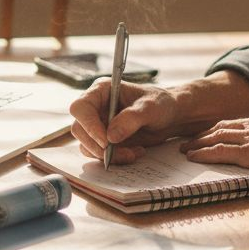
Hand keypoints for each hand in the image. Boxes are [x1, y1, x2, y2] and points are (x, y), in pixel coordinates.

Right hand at [69, 79, 185, 164]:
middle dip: (98, 146)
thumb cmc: (160, 104)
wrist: (169, 117)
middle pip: (79, 129)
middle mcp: (95, 107)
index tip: (106, 141)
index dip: (89, 125)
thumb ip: (131, 119)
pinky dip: (115, 159)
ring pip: (87, 145)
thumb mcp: (150, 108)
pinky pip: (98, 154)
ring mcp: (97, 124)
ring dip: (108, 155)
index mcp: (101, 91)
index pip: (80, 108)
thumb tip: (111, 136)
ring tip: (133, 153)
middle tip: (123, 153)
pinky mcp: (103, 140)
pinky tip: (134, 153)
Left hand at [179, 108, 248, 169]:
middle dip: (203, 133)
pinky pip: (221, 150)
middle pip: (223, 126)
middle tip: (186, 140)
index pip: (239, 121)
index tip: (207, 133)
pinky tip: (191, 156)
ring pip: (217, 136)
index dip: (220, 128)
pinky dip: (203, 152)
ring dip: (198, 142)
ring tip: (184, 148)